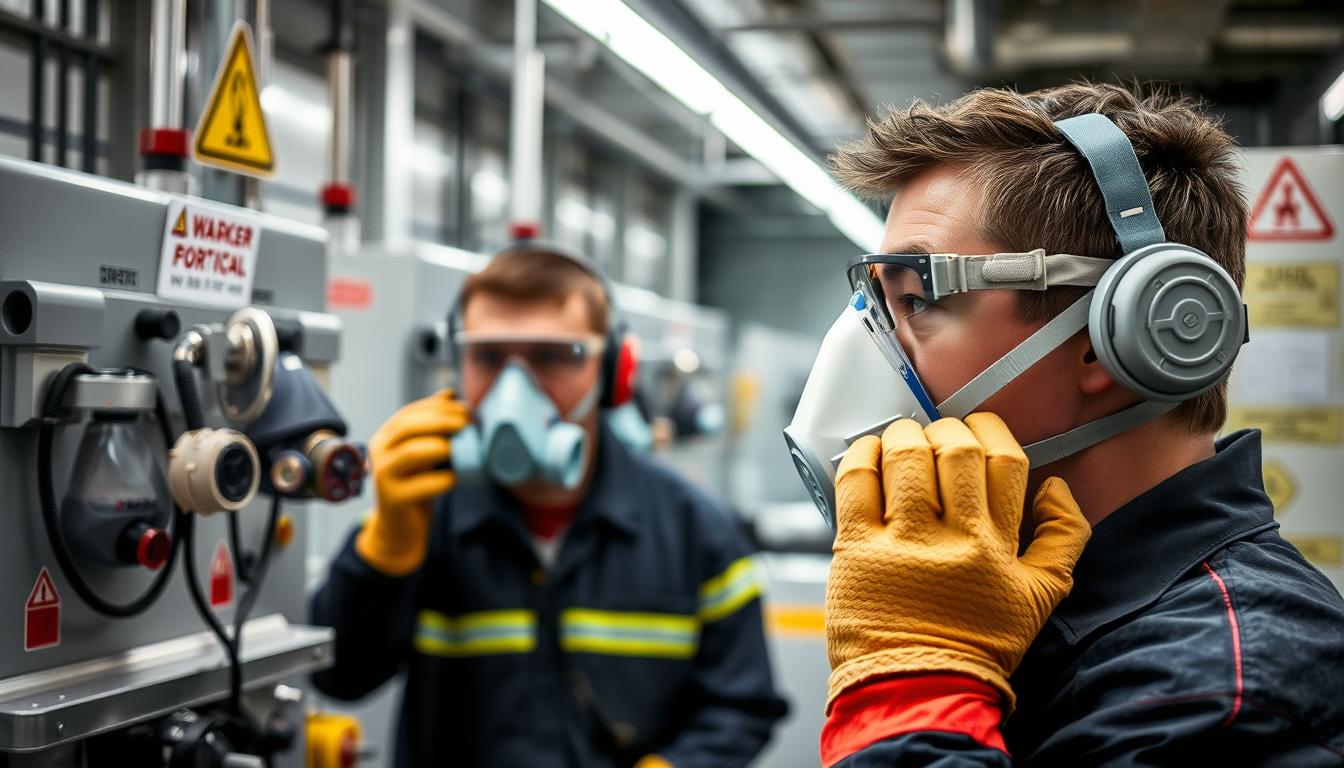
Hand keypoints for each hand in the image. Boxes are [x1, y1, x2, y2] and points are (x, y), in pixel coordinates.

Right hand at [355, 389, 468, 575]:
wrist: (400, 528)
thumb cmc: (416, 484)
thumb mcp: (424, 450)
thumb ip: (433, 424)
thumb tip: (451, 392)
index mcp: (386, 435)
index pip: (411, 412)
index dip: (439, 407)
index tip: (466, 408)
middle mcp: (378, 451)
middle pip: (408, 427)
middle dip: (442, 421)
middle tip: (468, 425)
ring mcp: (382, 475)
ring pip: (413, 452)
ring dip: (443, 447)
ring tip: (463, 450)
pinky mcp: (393, 499)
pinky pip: (423, 485)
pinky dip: (445, 479)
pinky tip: (457, 478)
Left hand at [825, 413, 1089, 711]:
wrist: (918, 690)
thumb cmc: (975, 645)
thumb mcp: (1039, 598)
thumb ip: (1062, 538)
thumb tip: (1056, 488)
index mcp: (999, 546)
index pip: (1005, 461)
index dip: (991, 431)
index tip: (978, 429)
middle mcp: (954, 538)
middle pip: (956, 450)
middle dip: (946, 430)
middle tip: (936, 435)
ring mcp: (903, 542)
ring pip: (907, 458)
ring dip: (903, 436)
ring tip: (901, 439)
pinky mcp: (856, 548)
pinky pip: (857, 482)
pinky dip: (862, 456)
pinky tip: (868, 453)